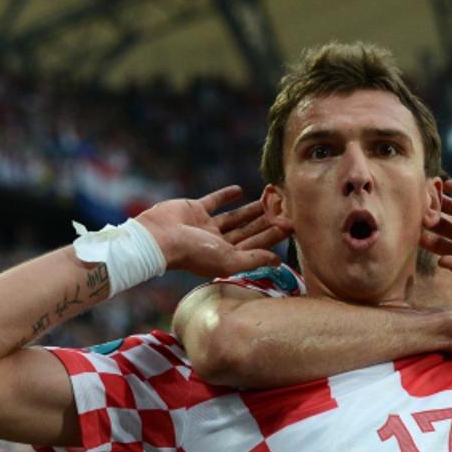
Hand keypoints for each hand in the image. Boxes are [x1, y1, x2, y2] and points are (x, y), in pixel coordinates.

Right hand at [136, 186, 290, 277]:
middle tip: (286, 208)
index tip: (292, 225)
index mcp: (228, 257)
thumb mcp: (229, 259)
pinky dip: (226, 196)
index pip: (257, 245)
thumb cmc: (193, 253)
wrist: (159, 237)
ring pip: (235, 216)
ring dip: (252, 209)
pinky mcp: (195, 210)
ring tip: (270, 198)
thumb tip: (278, 261)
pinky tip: (239, 190)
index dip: (274, 236)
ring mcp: (207, 226)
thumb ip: (254, 259)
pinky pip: (214, 201)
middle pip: (249, 231)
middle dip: (267, 221)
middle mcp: (218, 243)